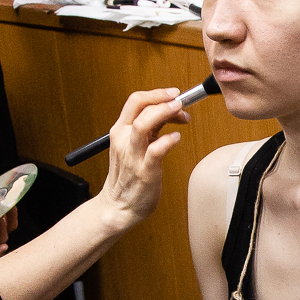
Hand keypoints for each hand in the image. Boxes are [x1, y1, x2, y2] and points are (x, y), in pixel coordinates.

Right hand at [94, 89, 187, 228]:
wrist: (118, 206)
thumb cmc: (129, 177)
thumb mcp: (134, 146)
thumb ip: (149, 129)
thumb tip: (170, 112)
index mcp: (120, 131)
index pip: (135, 101)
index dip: (156, 93)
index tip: (173, 94)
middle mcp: (124, 140)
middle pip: (140, 107)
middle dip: (163, 99)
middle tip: (180, 102)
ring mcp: (133, 155)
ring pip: (143, 124)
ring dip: (164, 113)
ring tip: (181, 113)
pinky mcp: (145, 171)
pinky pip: (155, 151)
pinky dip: (168, 140)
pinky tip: (177, 138)